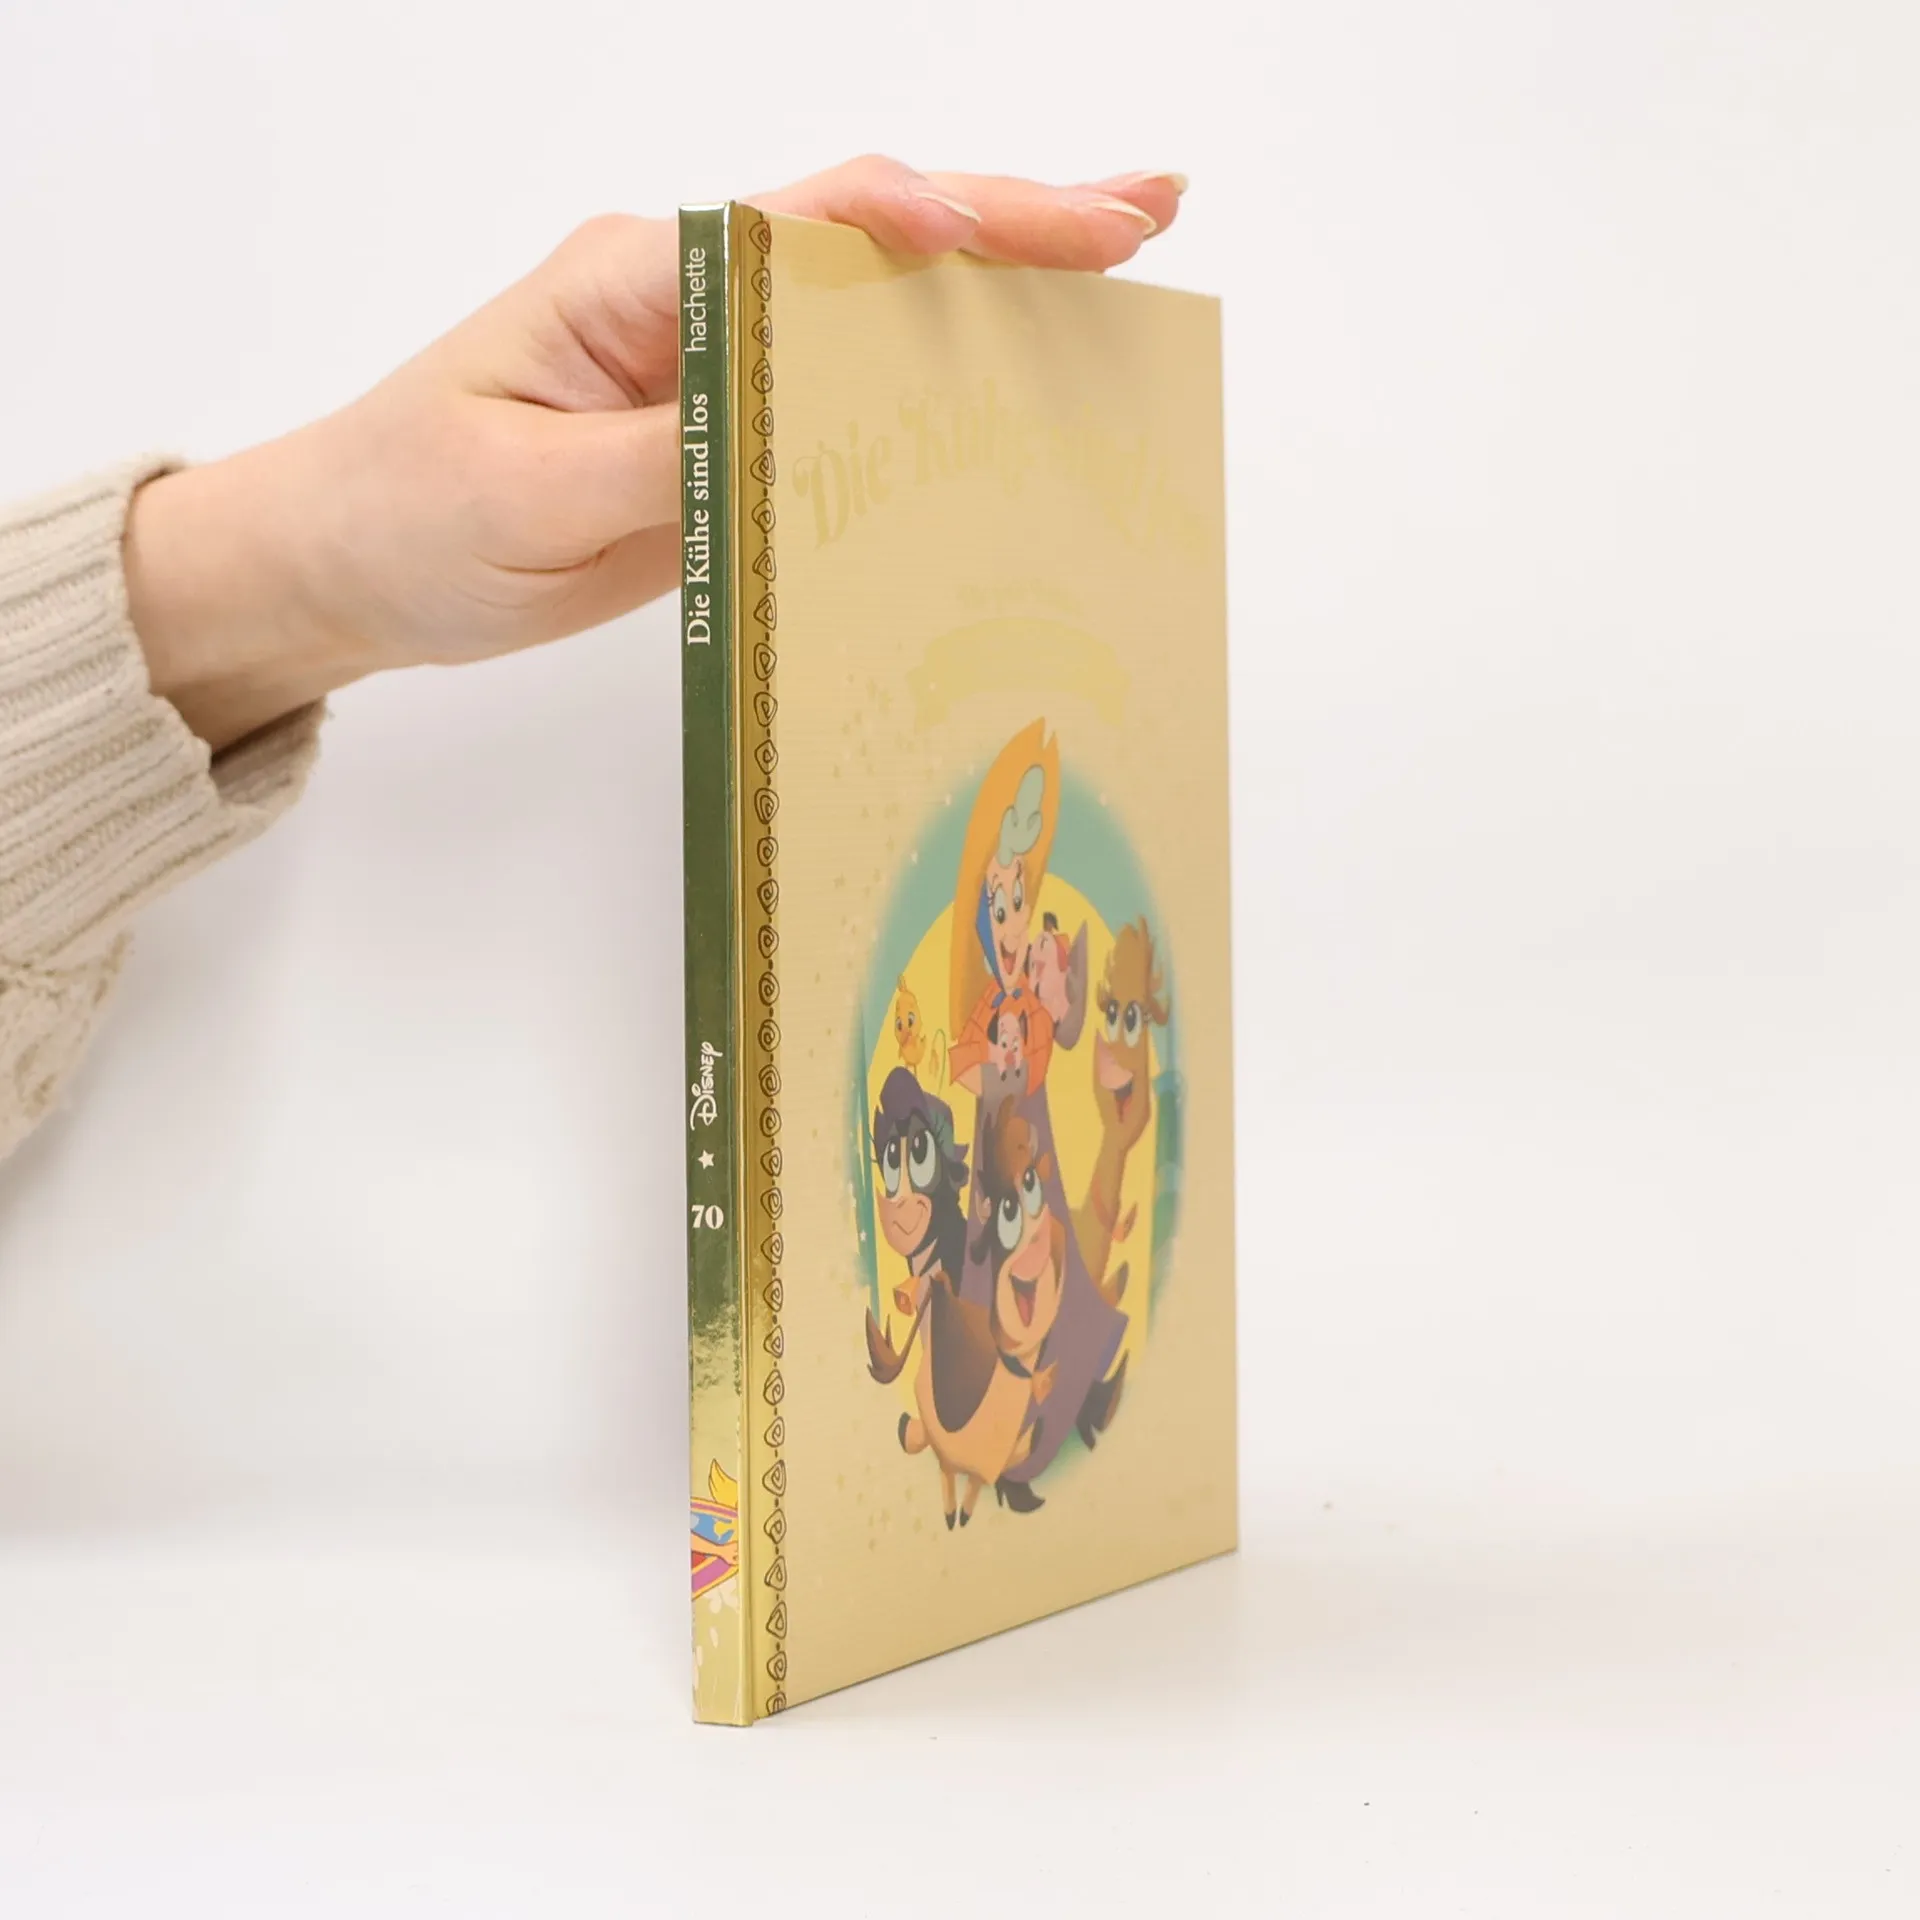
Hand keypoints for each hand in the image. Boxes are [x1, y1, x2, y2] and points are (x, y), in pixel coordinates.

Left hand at [123, 156, 1185, 749]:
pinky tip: (1015, 386)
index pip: (806, 226)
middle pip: (875, 241)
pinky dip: (945, 384)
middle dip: (1014, 222)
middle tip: (1145, 214)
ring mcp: (720, 372)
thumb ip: (667, 453)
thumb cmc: (410, 512)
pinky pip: (855, 402)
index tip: (1016, 239)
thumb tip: (800, 428)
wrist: (354, 568)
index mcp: (640, 281)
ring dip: (1001, 289)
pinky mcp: (730, 441)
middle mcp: (693, 305)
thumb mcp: (527, 490)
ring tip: (1122, 271)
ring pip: (883, 312)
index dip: (923, 222)